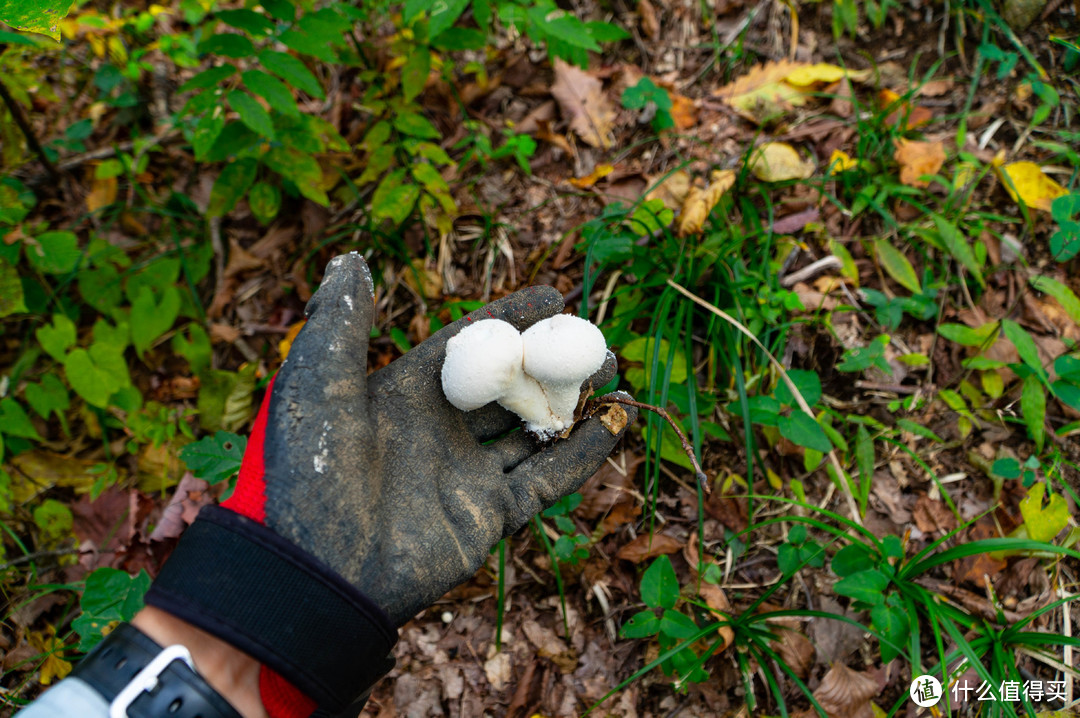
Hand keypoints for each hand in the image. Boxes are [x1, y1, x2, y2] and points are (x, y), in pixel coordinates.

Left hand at [254, 253, 635, 624]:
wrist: (322, 568)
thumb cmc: (311, 470)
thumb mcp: (317, 382)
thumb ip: (343, 321)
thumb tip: (352, 257)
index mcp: (404, 394)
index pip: (468, 347)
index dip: (509, 319)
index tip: (553, 295)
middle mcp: (440, 430)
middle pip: (509, 386)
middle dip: (552, 361)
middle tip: (594, 338)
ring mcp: (467, 474)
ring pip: (534, 429)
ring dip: (575, 402)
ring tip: (615, 372)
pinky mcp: (490, 515)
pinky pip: (547, 477)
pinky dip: (584, 451)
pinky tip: (617, 420)